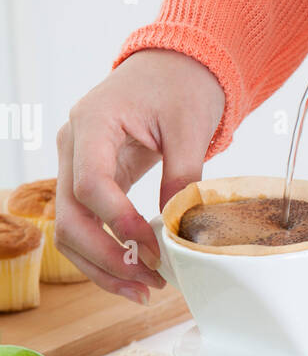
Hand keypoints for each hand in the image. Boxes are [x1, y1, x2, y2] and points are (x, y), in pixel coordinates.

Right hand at [56, 50, 224, 300]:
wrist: (173, 65)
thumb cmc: (181, 84)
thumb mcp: (191, 126)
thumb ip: (183, 175)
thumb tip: (178, 227)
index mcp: (93, 122)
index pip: (90, 185)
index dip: (118, 223)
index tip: (154, 248)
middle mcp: (72, 145)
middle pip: (69, 217)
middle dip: (106, 257)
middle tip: (148, 283)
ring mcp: (74, 164)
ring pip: (69, 230)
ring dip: (102, 266)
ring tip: (143, 291)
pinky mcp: (88, 180)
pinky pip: (85, 224)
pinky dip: (105, 253)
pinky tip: (134, 274)